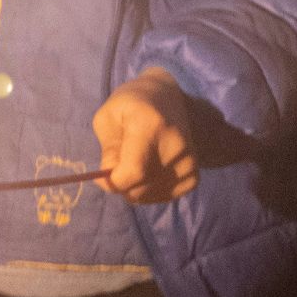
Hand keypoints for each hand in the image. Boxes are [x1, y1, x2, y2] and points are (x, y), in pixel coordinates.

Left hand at [92, 66, 198, 203]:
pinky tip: (149, 167)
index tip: (101, 178)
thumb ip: (107, 151)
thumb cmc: (131, 106)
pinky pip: (161, 197)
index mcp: (151, 125)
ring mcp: (189, 164)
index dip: (113, 182)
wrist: (169, 100)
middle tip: (118, 164)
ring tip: (135, 161)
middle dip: (121, 184)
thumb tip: (111, 182)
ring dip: (134, 187)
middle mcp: (176, 147)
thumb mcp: (108, 118)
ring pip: (148, 196)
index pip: (133, 171)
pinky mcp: (194, 177)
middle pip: (140, 188)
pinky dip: (149, 189)